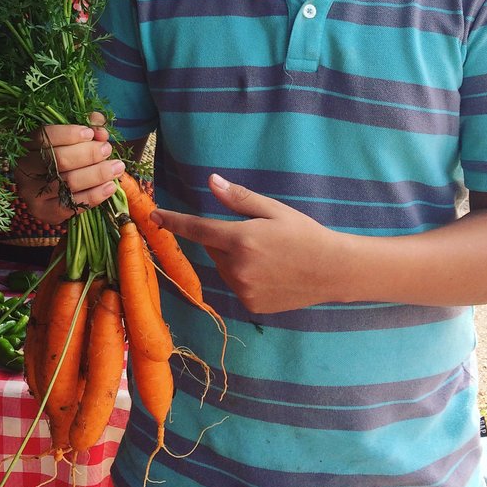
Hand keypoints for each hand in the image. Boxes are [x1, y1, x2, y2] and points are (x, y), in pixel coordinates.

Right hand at [13, 113, 125, 225]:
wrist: (50, 193)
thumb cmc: (61, 158)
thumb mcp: (69, 138)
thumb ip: (84, 127)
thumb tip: (98, 122)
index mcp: (25, 146)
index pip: (43, 137)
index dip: (68, 134)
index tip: (90, 133)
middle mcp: (24, 170)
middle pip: (58, 160)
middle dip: (88, 154)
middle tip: (107, 149)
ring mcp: (32, 194)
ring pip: (68, 183)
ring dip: (97, 174)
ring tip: (117, 167)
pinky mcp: (45, 213)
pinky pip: (73, 205)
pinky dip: (95, 195)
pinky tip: (110, 186)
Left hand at [151, 174, 344, 313]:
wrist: (333, 271)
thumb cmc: (304, 233)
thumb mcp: (273, 209)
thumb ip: (238, 198)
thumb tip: (211, 182)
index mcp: (241, 240)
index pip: (196, 229)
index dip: (173, 222)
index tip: (154, 216)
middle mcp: (237, 268)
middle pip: (213, 248)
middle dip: (225, 238)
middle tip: (256, 235)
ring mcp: (243, 290)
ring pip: (223, 267)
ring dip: (233, 259)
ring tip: (267, 255)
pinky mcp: (250, 305)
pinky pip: (235, 284)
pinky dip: (244, 276)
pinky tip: (269, 272)